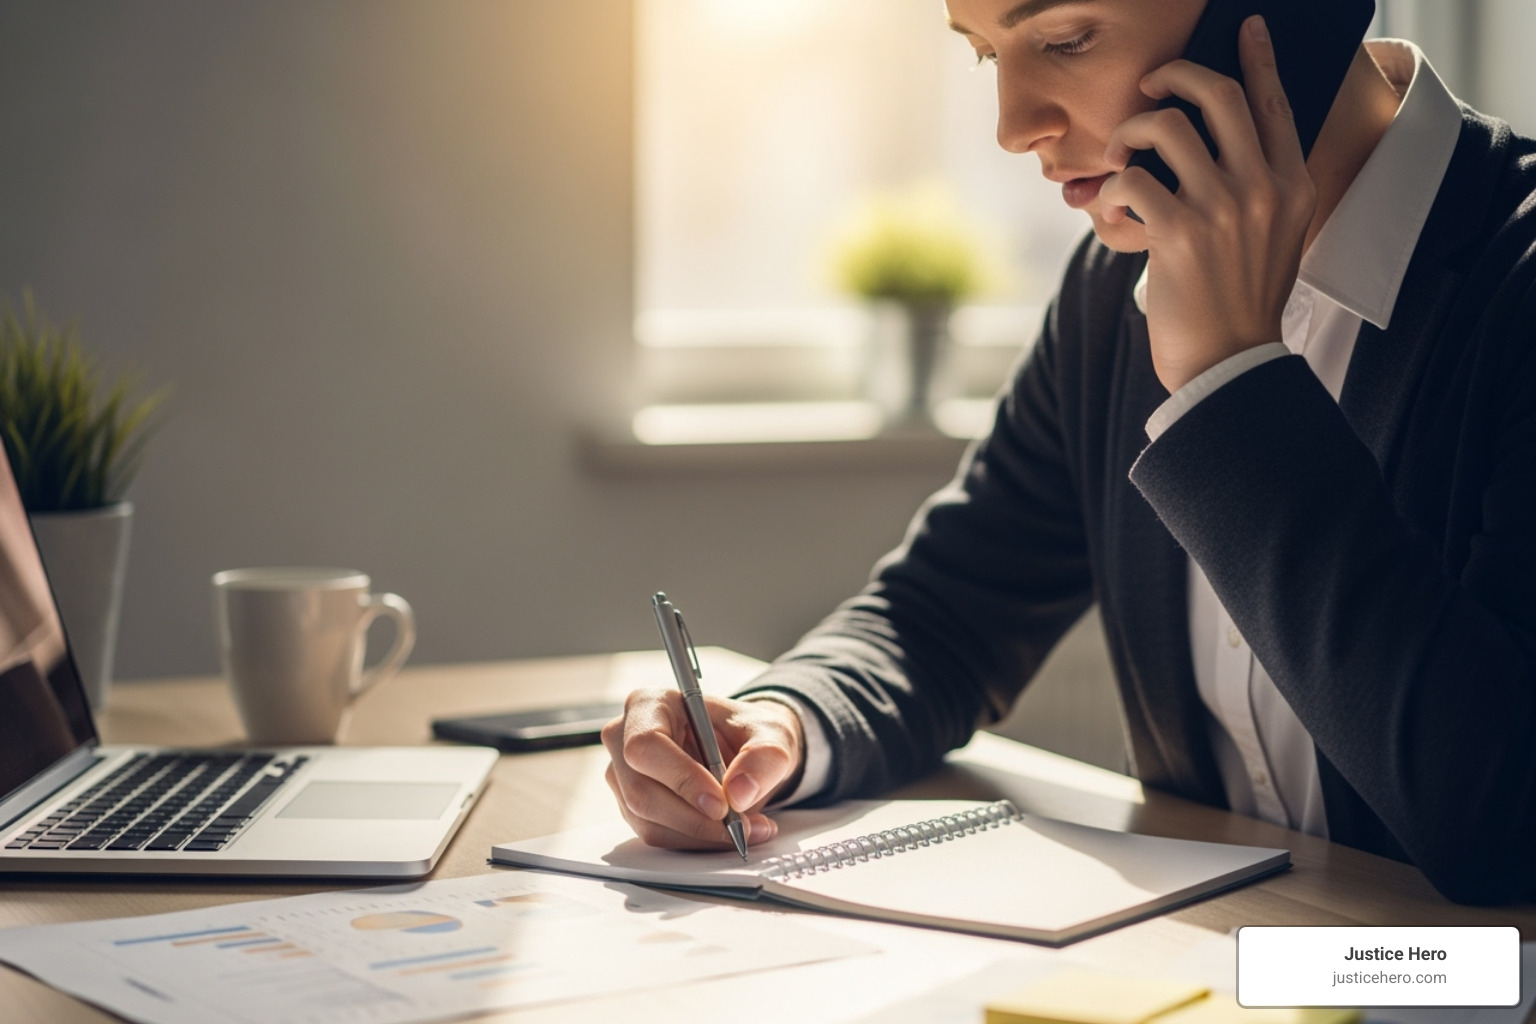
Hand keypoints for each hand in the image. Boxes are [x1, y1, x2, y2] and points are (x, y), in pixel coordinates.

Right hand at [601, 689, 803, 848]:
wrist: (745, 753)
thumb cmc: (747, 733)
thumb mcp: (771, 734)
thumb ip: (763, 758)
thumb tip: (739, 792)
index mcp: (649, 704)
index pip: (646, 745)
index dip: (680, 778)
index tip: (720, 804)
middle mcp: (625, 739)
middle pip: (641, 792)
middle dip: (694, 818)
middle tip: (738, 826)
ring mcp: (625, 776)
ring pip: (649, 821)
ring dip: (700, 835)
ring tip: (746, 829)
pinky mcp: (634, 807)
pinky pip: (658, 836)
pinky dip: (696, 842)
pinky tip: (728, 833)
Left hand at [1099, 15, 1317, 393]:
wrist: (1230, 363)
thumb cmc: (1239, 302)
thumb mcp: (1271, 237)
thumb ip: (1253, 188)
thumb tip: (1200, 143)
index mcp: (1293, 184)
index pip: (1275, 103)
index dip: (1257, 58)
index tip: (1244, 27)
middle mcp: (1264, 187)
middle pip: (1219, 95)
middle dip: (1175, 77)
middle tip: (1150, 88)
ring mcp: (1223, 208)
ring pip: (1167, 128)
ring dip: (1129, 135)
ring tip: (1117, 160)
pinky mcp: (1179, 233)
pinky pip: (1132, 181)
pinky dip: (1111, 189)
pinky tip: (1111, 208)